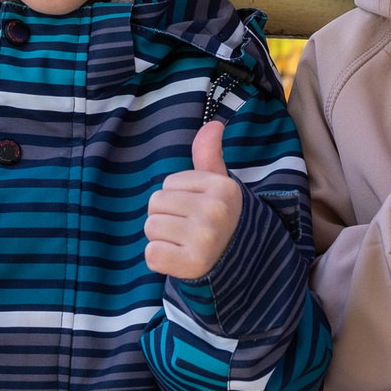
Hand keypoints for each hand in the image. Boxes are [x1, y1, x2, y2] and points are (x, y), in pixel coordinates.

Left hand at [145, 122, 242, 280]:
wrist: (239, 265)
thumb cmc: (221, 220)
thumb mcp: (219, 186)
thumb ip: (209, 155)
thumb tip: (213, 124)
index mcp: (222, 187)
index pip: (169, 183)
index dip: (177, 197)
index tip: (197, 210)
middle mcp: (215, 211)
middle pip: (156, 203)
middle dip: (167, 216)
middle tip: (188, 229)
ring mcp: (205, 239)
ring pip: (151, 227)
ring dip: (161, 238)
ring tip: (184, 244)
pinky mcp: (192, 265)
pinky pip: (152, 254)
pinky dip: (160, 259)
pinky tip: (179, 260)